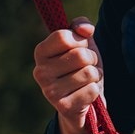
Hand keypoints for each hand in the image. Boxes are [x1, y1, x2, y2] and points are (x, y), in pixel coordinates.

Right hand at [32, 17, 101, 133]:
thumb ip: (82, 26)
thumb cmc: (81, 66)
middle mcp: (40, 71)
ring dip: (94, 76)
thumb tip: (85, 29)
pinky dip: (94, 91)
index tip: (79, 47)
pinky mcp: (63, 107)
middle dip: (91, 59)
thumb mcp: (83, 42)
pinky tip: (84, 95)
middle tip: (85, 67)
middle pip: (80, 55)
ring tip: (85, 81)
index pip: (64, 36)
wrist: (83, 101)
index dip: (80, 40)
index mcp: (41, 51)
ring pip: (88, 73)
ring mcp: (49, 92)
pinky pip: (92, 90)